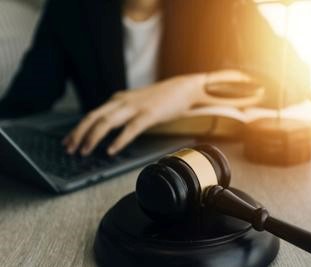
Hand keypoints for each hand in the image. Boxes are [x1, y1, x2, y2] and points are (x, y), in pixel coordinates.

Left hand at [63, 70, 249, 155]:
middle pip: (93, 117)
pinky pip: (130, 129)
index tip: (68, 141)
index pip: (92, 114)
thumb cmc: (161, 99)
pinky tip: (111, 151)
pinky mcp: (149, 114)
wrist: (184, 88)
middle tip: (69, 150)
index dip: (78, 129)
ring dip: (92, 138)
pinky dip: (118, 141)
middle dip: (78, 134)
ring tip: (84, 152)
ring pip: (106, 122)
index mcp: (118, 99)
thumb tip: (108, 127)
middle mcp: (122, 101)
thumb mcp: (135, 103)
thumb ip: (122, 112)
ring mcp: (135, 107)